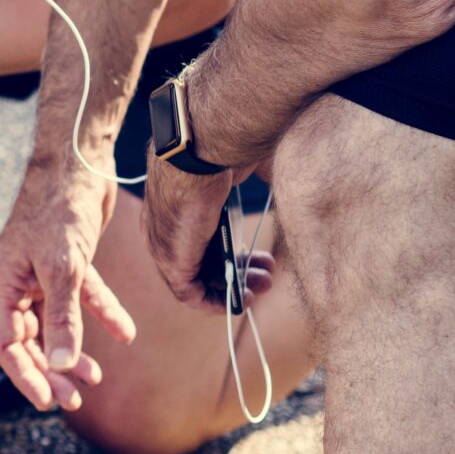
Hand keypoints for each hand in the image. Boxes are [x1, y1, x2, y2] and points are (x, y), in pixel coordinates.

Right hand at [0, 162, 128, 411]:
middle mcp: (18, 282)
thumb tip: (59, 366)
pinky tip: (126, 334)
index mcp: (2, 284)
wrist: (79, 163)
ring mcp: (43, 274)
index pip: (5, 344)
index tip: (49, 400)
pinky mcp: (70, 263)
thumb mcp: (62, 269)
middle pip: (29, 340)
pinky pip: (84, 298)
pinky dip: (104, 315)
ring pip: (56, 324)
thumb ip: (62, 319)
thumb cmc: (59, 209)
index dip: (24, 375)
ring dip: (74, 351)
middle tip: (73, 400)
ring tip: (95, 378)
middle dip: (50, 371)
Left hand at [143, 158, 260, 311]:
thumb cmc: (220, 152)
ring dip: (233, 288)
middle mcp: (166, 228)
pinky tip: (241, 298)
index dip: (233, 253)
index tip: (260, 257)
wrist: (200, 153)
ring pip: (198, 280)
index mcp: (178, 206)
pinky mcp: (170, 261)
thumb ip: (257, 180)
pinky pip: (189, 294)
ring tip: (264, 284)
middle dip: (239, 272)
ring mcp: (164, 245)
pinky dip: (216, 301)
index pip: (201, 240)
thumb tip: (290, 179)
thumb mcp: (240, 170)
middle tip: (268, 274)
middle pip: (202, 261)